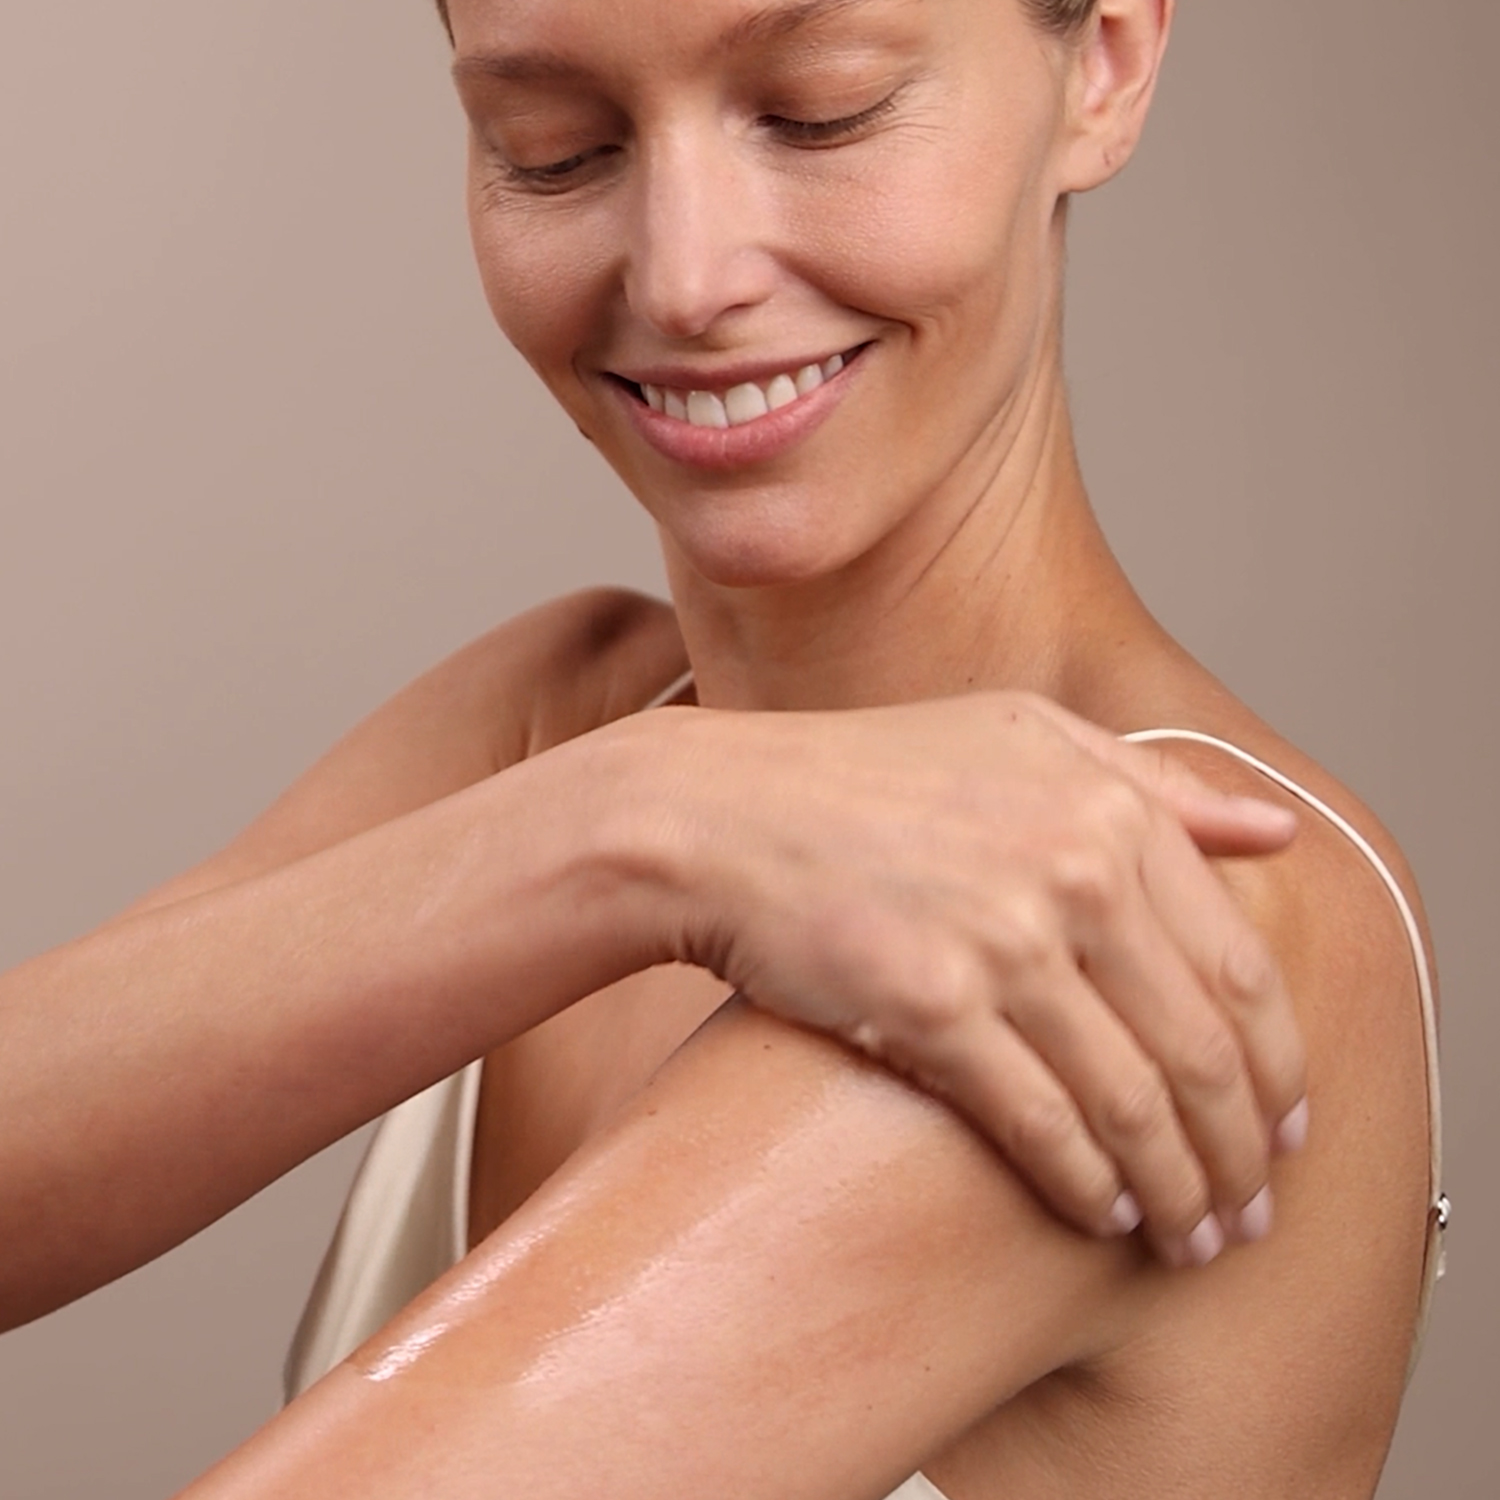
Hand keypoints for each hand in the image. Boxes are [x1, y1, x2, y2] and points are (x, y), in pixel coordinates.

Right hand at [658, 691, 1306, 1266]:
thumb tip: (1278, 830)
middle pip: (1202, 1051)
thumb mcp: (1022, 735)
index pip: (1242, 971)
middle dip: (1240, 1154)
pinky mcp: (929, 1006)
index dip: (1277, 1070)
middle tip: (1250, 1214)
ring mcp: (1001, 940)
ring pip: (1131, 1102)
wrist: (718, 815)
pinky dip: (1089, 1187)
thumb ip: (1156, 782)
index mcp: (1108, 809)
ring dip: (1177, 1189)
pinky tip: (1104, 1216)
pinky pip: (1042, 1124)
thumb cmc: (865, 776)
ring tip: (1192, 1237)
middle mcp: (1071, 872)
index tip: (1286, 1131)